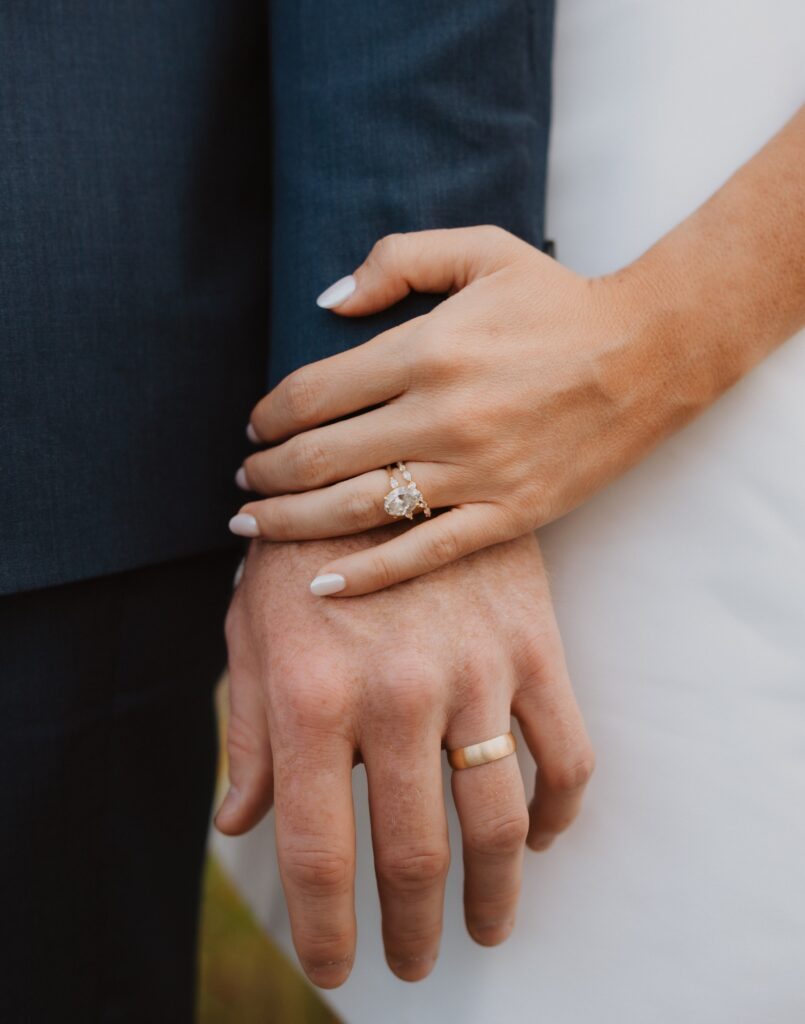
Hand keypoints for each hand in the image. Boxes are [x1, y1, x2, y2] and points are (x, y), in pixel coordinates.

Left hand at [215, 529, 593, 987]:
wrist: (381, 456)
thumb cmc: (301, 548)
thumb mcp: (252, 630)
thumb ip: (248, 731)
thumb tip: (241, 821)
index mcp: (310, 699)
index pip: (319, 853)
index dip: (326, 930)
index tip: (336, 967)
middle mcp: (394, 696)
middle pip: (414, 857)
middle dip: (413, 930)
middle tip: (414, 962)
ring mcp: (473, 670)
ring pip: (500, 823)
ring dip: (495, 895)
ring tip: (485, 926)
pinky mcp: (531, 644)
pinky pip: (566, 754)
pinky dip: (559, 811)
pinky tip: (539, 835)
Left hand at [233, 226, 674, 594]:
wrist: (648, 354)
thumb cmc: (558, 301)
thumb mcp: (480, 250)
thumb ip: (396, 261)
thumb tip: (326, 301)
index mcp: (425, 350)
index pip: (312, 393)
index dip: (267, 416)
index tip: (254, 429)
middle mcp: (440, 416)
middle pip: (319, 458)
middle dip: (266, 475)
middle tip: (243, 483)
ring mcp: (474, 473)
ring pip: (355, 510)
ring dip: (290, 523)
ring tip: (251, 527)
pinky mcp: (506, 515)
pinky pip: (422, 554)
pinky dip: (367, 575)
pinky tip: (321, 585)